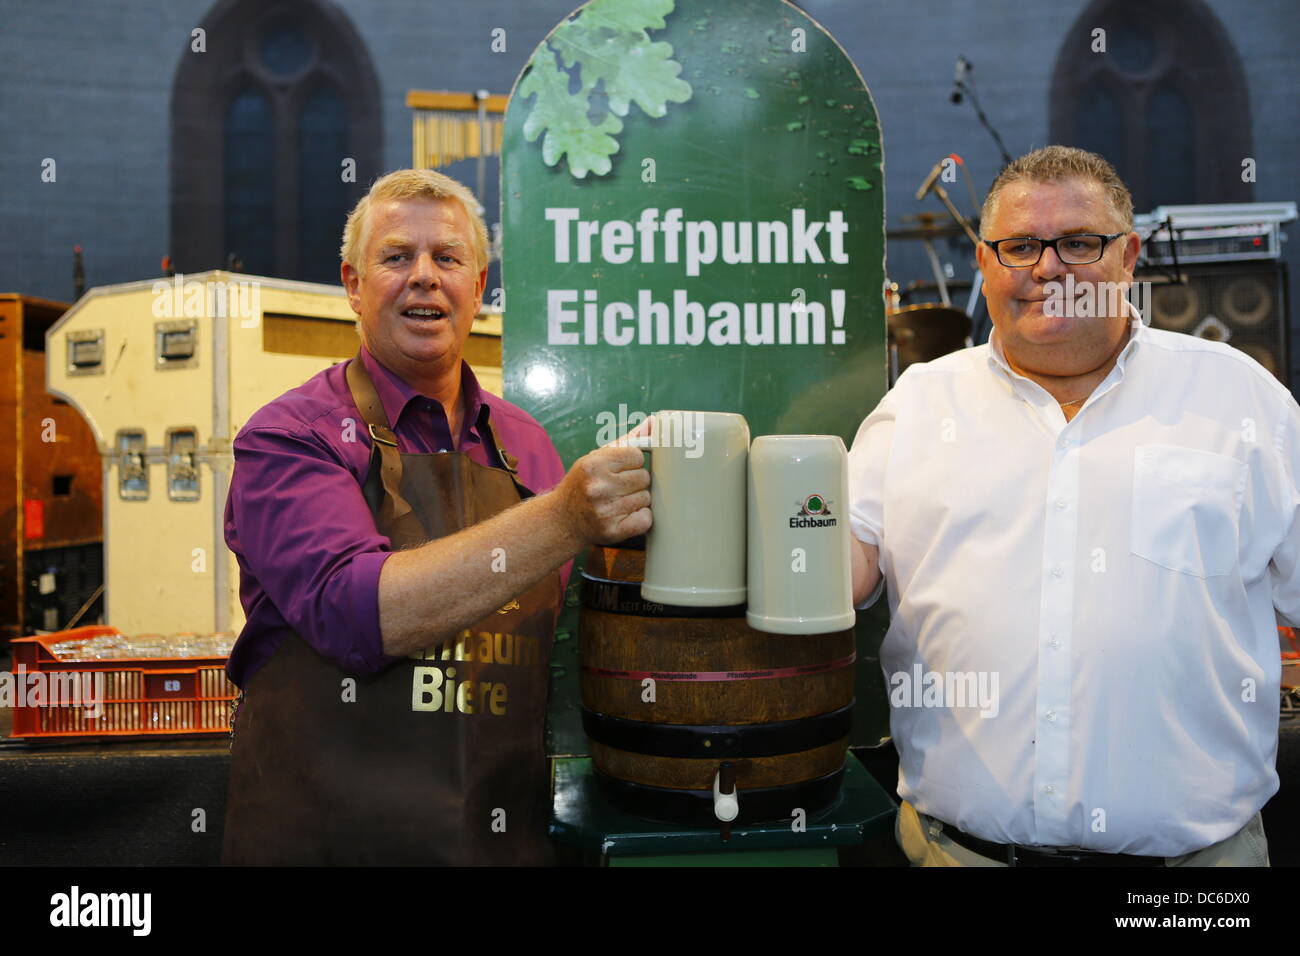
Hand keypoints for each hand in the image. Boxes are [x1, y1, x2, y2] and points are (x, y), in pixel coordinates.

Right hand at [558, 430, 651, 546]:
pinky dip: (640, 517)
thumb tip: (654, 423)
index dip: (633, 463)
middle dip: (636, 482)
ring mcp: (605, 511)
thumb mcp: (597, 458)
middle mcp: (598, 487)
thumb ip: (627, 441)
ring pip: (646, 498)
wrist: (562, 520)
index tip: (621, 470)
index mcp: (594, 465)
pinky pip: (645, 518)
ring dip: (637, 500)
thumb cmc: (584, 484)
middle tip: (619, 488)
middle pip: (644, 477)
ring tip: (619, 502)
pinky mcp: (613, 531)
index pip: (637, 456)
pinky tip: (624, 515)